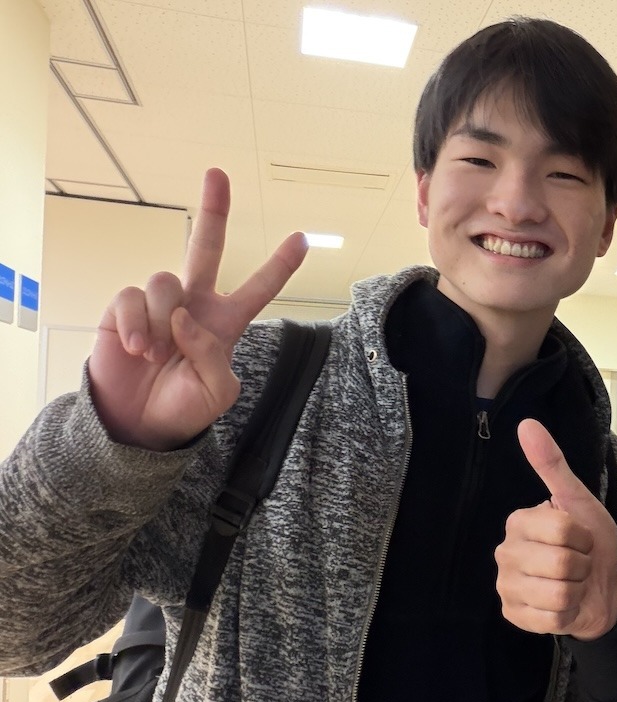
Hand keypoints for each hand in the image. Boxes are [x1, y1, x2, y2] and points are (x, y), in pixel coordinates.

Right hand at [88, 168, 307, 450]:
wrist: (137, 423)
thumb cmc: (183, 407)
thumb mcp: (216, 392)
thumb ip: (213, 356)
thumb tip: (187, 318)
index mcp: (226, 323)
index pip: (259, 289)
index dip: (280, 266)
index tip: (302, 238)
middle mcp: (195, 304)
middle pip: (206, 247)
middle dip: (213, 210)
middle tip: (217, 174)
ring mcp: (160, 303)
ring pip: (167, 282)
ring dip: (163, 321)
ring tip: (156, 354)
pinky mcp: (125, 307)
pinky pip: (134, 297)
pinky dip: (138, 325)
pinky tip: (137, 348)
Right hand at [496, 419, 616, 640]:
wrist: (602, 589)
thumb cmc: (591, 543)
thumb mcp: (578, 501)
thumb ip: (553, 465)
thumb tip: (527, 423)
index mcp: (518, 522)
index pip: (561, 529)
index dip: (583, 537)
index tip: (581, 538)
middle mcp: (504, 553)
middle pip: (561, 563)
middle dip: (582, 565)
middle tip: (578, 563)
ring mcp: (506, 586)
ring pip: (557, 593)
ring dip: (577, 590)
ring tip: (572, 583)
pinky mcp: (513, 616)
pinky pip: (551, 618)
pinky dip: (568, 613)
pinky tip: (564, 605)